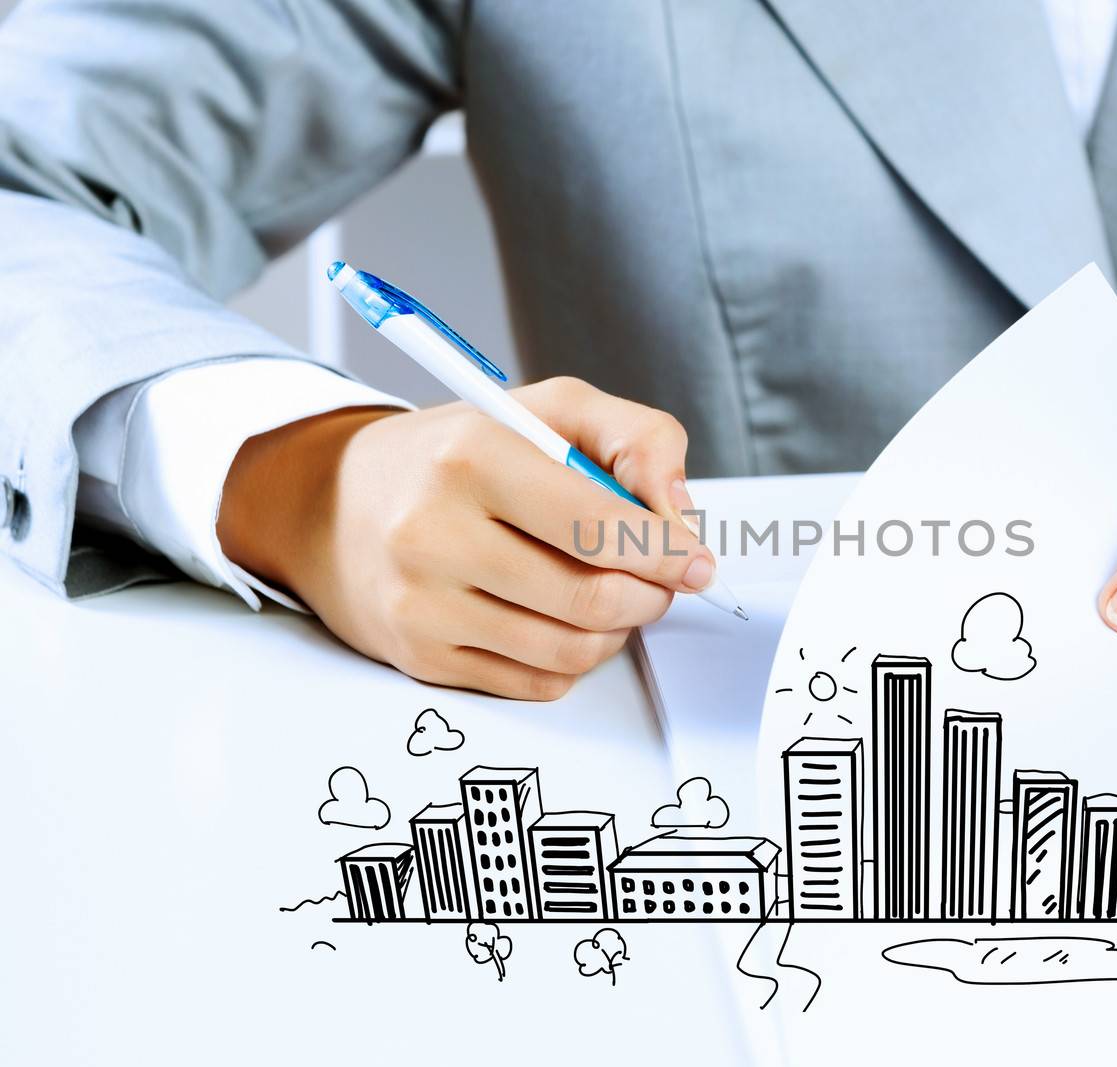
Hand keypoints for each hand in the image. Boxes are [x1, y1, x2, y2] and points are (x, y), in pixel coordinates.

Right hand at [218, 377, 714, 698]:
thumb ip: (637, 440)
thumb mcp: (550, 409)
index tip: (696, 560)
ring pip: (572, 650)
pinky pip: (537, 682)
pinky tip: (563, 620)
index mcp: (473, 457)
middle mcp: (435, 533)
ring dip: (617, 630)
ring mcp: (423, 605)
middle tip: (659, 578)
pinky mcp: (422, 658)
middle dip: (651, 594)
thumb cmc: (456, 455)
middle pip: (593, 599)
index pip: (601, 526)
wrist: (333, 504)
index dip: (669, 552)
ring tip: (612, 594)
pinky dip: (573, 658)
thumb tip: (681, 515)